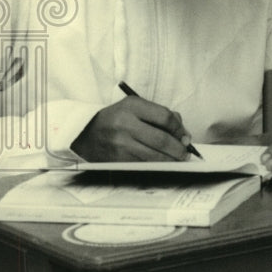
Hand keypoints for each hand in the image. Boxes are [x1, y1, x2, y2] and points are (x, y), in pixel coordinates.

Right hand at [71, 96, 193, 161]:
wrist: (85, 133)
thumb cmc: (117, 119)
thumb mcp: (135, 107)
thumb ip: (160, 115)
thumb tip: (183, 133)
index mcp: (132, 106)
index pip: (165, 117)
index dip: (179, 128)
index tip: (185, 136)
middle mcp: (125, 124)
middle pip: (161, 139)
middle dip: (178, 148)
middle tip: (186, 152)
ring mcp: (120, 143)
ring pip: (154, 155)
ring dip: (170, 159)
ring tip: (178, 159)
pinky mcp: (117, 159)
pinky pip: (143, 164)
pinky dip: (157, 165)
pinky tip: (163, 164)